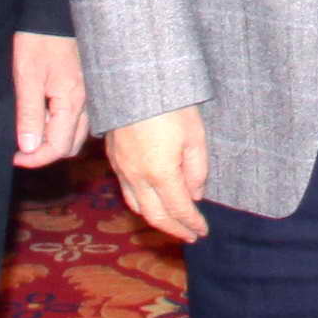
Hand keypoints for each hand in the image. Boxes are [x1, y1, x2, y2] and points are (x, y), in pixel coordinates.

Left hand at [10, 32, 87, 167]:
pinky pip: (80, 119)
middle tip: (21, 146)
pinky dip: (63, 126)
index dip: (35, 159)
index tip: (15, 157)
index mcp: (71, 102)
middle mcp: (87, 103)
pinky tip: (47, 115)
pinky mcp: (87, 89)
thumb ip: (29, 115)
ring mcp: (90, 96)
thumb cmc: (39, 42)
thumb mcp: (27, 78)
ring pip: (77, 134)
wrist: (55, 13)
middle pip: (71, 145)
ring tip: (32, 129)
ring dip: (55, 140)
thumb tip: (28, 148)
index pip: (58, 147)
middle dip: (46, 152)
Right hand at [103, 106, 212, 243]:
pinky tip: (150, 200)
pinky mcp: (114, 157)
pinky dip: (140, 203)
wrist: (136, 81)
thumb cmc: (172, 105)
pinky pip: (126, 190)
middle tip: (190, 236)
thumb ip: (197, 169)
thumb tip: (196, 195)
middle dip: (174, 229)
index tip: (203, 230)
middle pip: (154, 215)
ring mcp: (122, 167)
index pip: (179, 208)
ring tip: (172, 224)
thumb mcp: (195, 135)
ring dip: (155, 219)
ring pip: (136, 205)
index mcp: (160, 172)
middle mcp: (137, 176)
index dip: (192, 223)